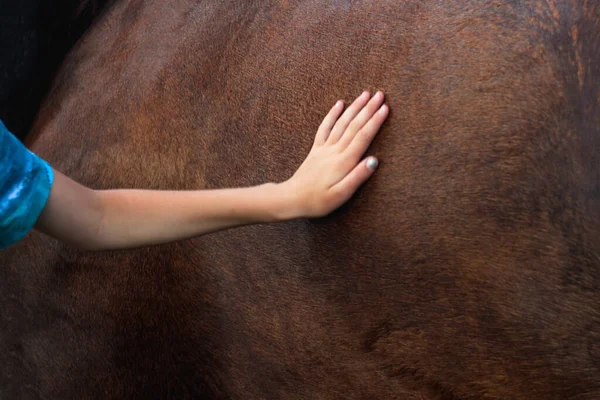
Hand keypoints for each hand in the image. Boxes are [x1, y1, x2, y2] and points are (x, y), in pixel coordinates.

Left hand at [282, 91, 387, 217]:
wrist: (292, 199)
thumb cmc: (318, 201)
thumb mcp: (341, 195)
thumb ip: (357, 177)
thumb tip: (374, 161)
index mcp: (344, 161)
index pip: (363, 136)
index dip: (375, 121)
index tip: (385, 108)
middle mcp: (335, 151)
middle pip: (354, 125)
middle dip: (368, 109)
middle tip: (380, 94)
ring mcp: (324, 148)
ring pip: (342, 122)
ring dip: (354, 107)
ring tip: (365, 94)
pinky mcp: (316, 149)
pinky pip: (325, 127)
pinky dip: (332, 114)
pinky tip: (339, 103)